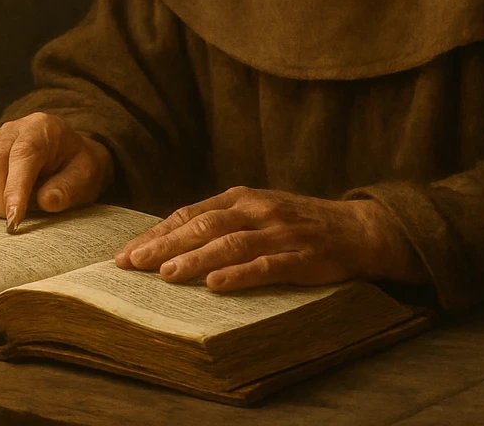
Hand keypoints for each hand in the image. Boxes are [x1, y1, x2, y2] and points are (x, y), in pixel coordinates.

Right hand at [0, 112, 112, 221]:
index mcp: (41, 128)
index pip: (22, 155)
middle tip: (14, 223)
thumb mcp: (85, 175)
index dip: (15, 189)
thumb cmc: (75, 166)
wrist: (65, 155)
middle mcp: (11, 130)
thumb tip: (47, 201)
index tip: (14, 220)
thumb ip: (68, 188)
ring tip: (6, 216)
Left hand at [114, 186, 401, 291]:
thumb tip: (172, 239)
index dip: (157, 233)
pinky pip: (267, 265)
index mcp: (242, 198)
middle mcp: (257, 209)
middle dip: (165, 245)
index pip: (190, 214)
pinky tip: (216, 284)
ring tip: (166, 274)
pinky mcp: (301, 256)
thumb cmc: (298, 222)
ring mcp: (279, 232)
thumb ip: (222, 221)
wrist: (356, 228)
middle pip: (204, 226)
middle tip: (133, 264)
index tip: (126, 253)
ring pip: (230, 244)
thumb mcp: (258, 211)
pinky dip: (239, 274)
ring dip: (195, 258)